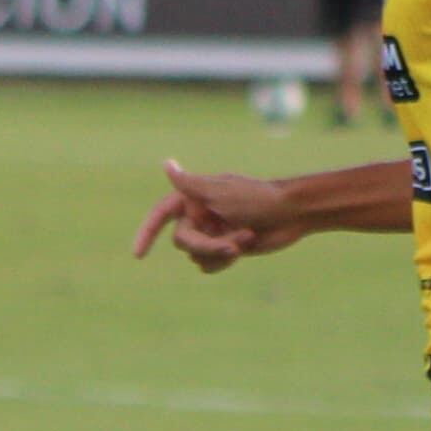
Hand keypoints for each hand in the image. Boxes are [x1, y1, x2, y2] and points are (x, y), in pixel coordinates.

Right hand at [131, 163, 304, 272]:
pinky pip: (209, 265)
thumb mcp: (220, 191)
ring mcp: (211, 233)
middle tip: (230, 247)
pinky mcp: (224, 249)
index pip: (161, 214)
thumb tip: (167, 165)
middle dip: (206, 246)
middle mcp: (200, 215)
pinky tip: (244, 248)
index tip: (138, 255)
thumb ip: (190, 184)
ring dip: (221, 252)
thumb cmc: (257, 198)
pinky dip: (225, 261)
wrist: (291, 214)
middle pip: (183, 242)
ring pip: (197, 256)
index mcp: (195, 197)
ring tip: (245, 238)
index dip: (147, 232)